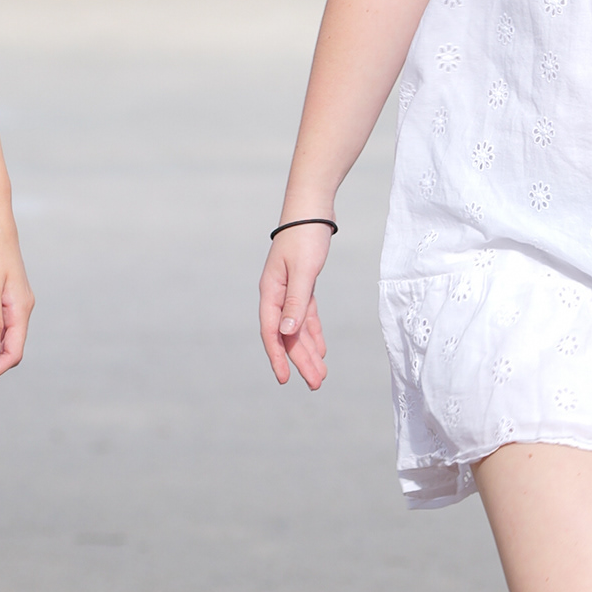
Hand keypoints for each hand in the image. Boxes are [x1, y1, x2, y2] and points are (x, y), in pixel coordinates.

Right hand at [259, 222, 331, 389]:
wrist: (311, 207)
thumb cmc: (306, 235)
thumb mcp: (303, 270)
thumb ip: (296, 302)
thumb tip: (287, 332)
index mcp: (271, 292)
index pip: (273, 332)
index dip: (278, 357)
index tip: (285, 379)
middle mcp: (277, 294)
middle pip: (287, 335)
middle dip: (300, 360)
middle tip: (316, 384)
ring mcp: (289, 290)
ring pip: (297, 328)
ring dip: (308, 350)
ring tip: (320, 374)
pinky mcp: (302, 284)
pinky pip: (306, 315)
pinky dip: (313, 332)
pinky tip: (320, 348)